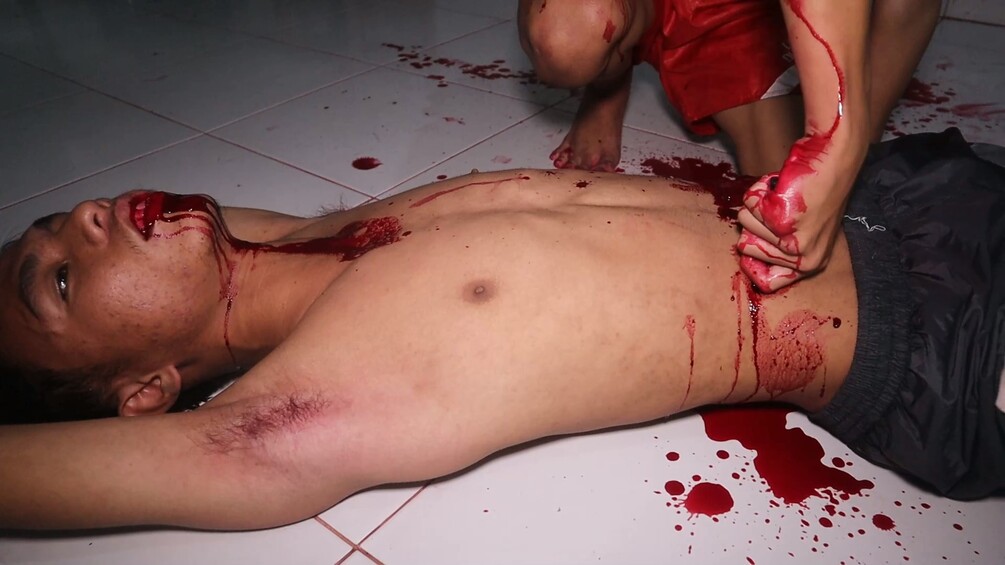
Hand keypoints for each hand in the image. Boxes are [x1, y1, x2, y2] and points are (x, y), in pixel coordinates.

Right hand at [735, 134, 857, 291]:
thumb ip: (782, 248)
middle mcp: (803, 259)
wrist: (834, 160)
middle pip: (745, 249)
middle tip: (782, 209)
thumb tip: (748, 261)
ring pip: (745, 223)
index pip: (766, 283)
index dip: (752, 263)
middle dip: (756, 222)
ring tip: (783, 196)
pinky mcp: (780, 219)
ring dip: (759, 203)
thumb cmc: (819, 190)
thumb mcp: (807, 230)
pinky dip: (760, 189)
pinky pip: (749, 204)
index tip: (754, 241)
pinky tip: (781, 185)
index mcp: (811, 264)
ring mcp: (791, 241)